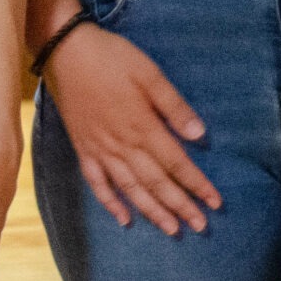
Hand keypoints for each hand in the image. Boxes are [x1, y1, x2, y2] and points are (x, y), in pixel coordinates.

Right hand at [43, 24, 220, 235]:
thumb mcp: (149, 73)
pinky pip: (97, 183)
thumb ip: (174, 106)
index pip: (176, 163)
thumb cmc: (111, 57)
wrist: (65, 50)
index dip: (197, 184)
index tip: (215, 202)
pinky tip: (124, 219)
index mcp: (142, 126)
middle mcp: (123, 145)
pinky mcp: (83, 148)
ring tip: (171, 230)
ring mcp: (100, 150)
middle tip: (200, 226)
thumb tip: (200, 135)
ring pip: (130, 188)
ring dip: (152, 211)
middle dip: (180, 206)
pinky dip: (110, 203)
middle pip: (157, 182)